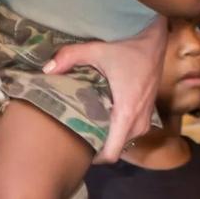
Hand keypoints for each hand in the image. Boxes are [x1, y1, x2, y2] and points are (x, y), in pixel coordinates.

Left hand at [44, 15, 165, 162]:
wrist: (153, 42)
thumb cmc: (126, 49)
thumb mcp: (96, 49)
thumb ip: (70, 57)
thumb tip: (46, 69)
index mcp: (126, 113)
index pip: (112, 152)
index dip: (95, 157)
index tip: (78, 150)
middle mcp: (138, 122)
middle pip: (116, 148)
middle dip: (97, 144)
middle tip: (76, 132)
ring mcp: (145, 119)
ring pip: (124, 140)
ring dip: (108, 136)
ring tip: (86, 123)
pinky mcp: (147, 114)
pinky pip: (130, 131)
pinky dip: (117, 129)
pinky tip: (101, 115)